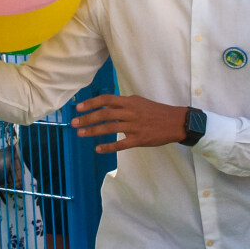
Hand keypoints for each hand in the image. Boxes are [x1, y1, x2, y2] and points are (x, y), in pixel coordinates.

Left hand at [71, 94, 188, 153]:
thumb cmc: (156, 111)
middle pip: (105, 114)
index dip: (91, 103)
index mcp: (130, 102)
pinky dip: (109, 146)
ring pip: (110, 128)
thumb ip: (123, 104)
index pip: (106, 100)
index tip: (79, 108)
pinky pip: (121, 144)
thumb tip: (106, 106)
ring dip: (93, 131)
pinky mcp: (140, 139)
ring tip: (81, 134)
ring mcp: (135, 126)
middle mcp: (130, 112)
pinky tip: (98, 149)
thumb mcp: (139, 102)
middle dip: (87, 118)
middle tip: (74, 123)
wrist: (176, 122)